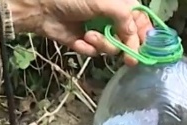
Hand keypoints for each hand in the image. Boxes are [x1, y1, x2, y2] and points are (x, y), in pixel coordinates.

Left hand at [8, 0, 153, 64]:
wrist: (41, 9)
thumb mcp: (103, 2)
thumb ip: (123, 17)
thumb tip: (134, 36)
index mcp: (119, 4)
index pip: (140, 20)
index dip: (145, 34)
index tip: (146, 46)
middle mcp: (112, 18)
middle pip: (130, 38)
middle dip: (127, 46)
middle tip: (129, 58)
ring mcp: (100, 32)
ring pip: (113, 48)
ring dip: (103, 45)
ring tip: (88, 37)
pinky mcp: (86, 44)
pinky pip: (96, 53)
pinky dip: (88, 49)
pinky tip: (79, 41)